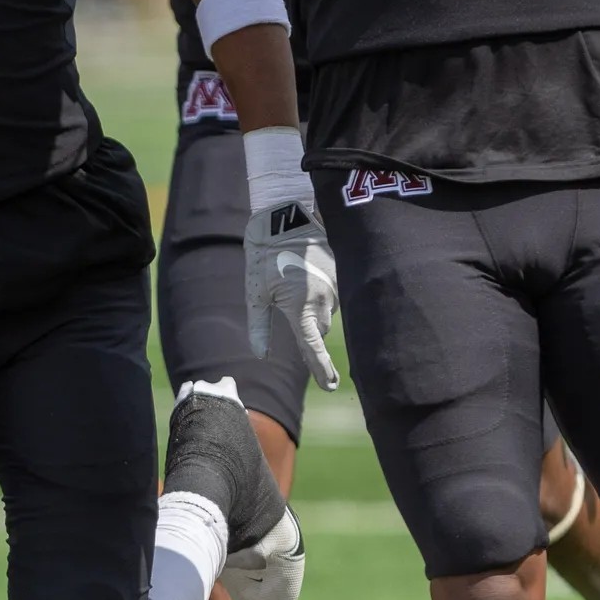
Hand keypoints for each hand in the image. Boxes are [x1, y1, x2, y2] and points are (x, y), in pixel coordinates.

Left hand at [246, 196, 340, 388]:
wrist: (285, 215)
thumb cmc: (265, 254)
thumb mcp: (255, 290)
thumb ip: (259, 325)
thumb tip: (260, 354)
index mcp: (300, 308)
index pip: (312, 347)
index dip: (320, 368)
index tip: (329, 385)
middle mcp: (324, 301)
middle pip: (319, 329)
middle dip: (307, 325)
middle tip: (287, 298)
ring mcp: (337, 286)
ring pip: (326, 310)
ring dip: (313, 306)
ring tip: (293, 278)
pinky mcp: (343, 273)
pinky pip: (334, 293)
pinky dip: (321, 290)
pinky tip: (307, 272)